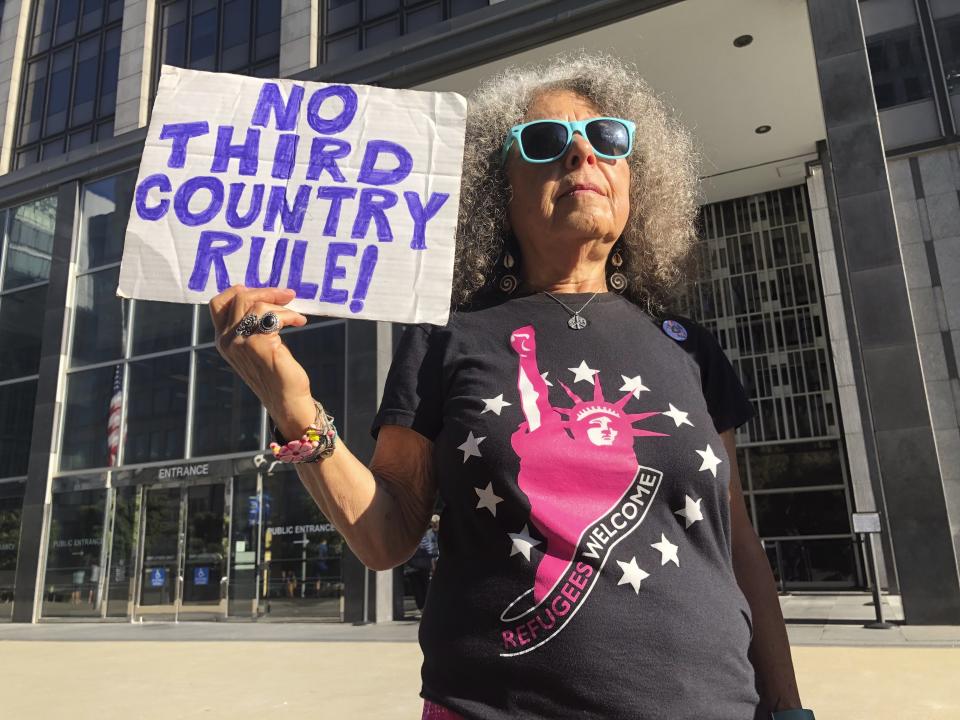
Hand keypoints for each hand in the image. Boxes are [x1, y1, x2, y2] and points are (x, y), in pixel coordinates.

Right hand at [209, 285, 314, 437]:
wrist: (287, 400)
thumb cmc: (276, 372)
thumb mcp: (258, 344)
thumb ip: (253, 324)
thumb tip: (266, 296)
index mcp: (223, 340)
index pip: (218, 304)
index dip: (238, 291)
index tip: (263, 291)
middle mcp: (227, 341)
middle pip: (238, 298)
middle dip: (265, 292)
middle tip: (287, 295)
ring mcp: (240, 343)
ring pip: (256, 306)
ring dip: (281, 306)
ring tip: (296, 317)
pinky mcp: (258, 345)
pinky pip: (272, 316)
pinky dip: (289, 315)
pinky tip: (300, 322)